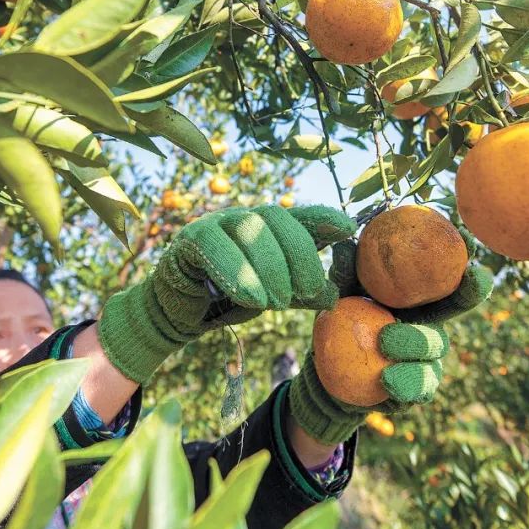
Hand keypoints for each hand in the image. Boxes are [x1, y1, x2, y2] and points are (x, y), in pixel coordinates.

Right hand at [96, 205, 355, 383]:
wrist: (181, 312)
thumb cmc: (229, 297)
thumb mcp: (274, 294)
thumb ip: (302, 292)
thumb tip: (335, 296)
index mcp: (268, 229)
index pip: (300, 216)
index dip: (324, 217)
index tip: (348, 229)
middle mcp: (244, 218)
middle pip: (277, 218)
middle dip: (299, 253)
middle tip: (310, 289)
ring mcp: (215, 224)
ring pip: (248, 230)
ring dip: (270, 267)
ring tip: (280, 303)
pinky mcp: (189, 240)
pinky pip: (213, 246)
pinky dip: (236, 272)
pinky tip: (252, 300)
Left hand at [289, 228, 492, 443]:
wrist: (326, 372)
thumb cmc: (341, 322)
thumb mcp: (340, 294)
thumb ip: (345, 272)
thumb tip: (343, 246)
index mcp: (421, 304)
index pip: (451, 287)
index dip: (469, 275)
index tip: (472, 257)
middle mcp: (430, 331)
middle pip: (451, 315)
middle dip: (460, 302)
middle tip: (430, 288)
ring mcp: (426, 364)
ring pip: (434, 357)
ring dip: (414, 348)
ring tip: (385, 345)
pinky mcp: (413, 393)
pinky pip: (418, 390)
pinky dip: (405, 385)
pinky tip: (387, 382)